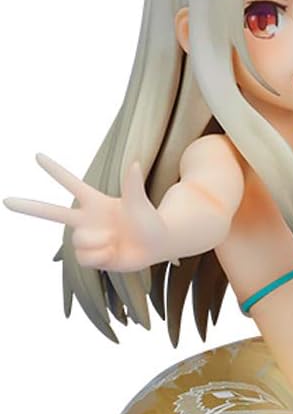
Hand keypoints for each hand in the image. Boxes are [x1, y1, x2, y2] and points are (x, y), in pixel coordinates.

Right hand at [4, 155, 171, 271]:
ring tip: (115, 241)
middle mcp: (87, 219)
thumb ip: (132, 185)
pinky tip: (113, 253)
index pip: (70, 183)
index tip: (38, 156)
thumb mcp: (140, 203)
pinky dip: (101, 257)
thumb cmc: (151, 221)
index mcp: (95, 202)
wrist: (156, 246)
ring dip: (98, 242)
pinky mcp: (90, 256)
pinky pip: (84, 258)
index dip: (54, 170)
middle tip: (6, 200)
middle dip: (29, 207)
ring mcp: (88, 238)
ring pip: (78, 241)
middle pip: (52, 213)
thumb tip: (134, 163)